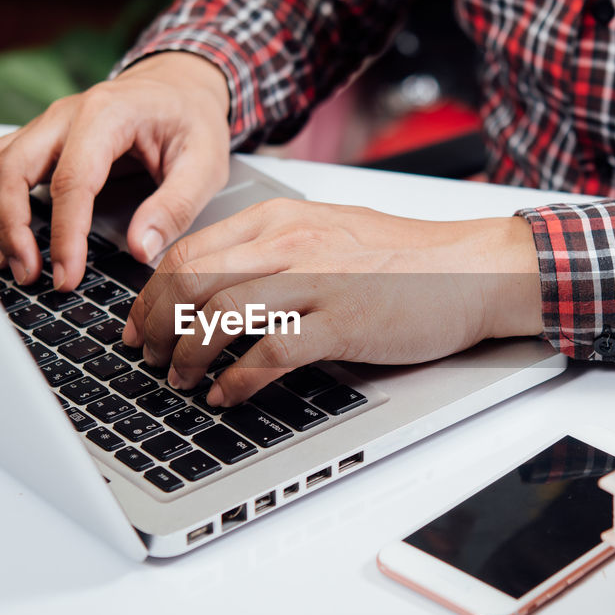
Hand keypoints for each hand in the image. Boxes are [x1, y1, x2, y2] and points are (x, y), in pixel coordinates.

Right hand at [0, 52, 230, 289]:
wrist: (180, 85)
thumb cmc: (191, 119)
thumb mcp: (206, 163)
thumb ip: (176, 207)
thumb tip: (141, 248)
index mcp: (107, 114)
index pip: (71, 180)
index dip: (65, 234)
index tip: (67, 275)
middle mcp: (65, 115)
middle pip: (10, 167)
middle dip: (10, 227)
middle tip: (29, 274)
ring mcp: (46, 125)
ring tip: (9, 262)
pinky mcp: (39, 140)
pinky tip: (3, 237)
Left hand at [122, 198, 542, 405]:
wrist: (473, 269)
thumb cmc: (406, 258)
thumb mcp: (328, 233)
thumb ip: (273, 249)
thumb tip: (217, 284)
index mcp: (280, 219)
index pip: (189, 251)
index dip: (151, 294)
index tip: (141, 324)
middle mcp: (290, 243)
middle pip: (190, 280)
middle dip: (157, 325)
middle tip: (150, 356)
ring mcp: (316, 281)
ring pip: (219, 314)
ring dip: (188, 354)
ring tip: (181, 380)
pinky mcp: (342, 322)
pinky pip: (270, 352)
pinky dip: (237, 379)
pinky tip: (226, 395)